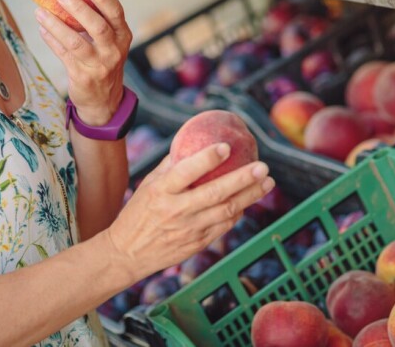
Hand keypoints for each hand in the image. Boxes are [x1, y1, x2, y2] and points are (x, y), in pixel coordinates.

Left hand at [36, 0, 131, 125]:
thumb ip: (100, 20)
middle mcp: (114, 50)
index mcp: (123, 36)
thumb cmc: (104, 60)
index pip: (116, 12)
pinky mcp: (82, 77)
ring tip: (39, 11)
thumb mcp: (111, 42)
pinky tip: (42, 29)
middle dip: (79, 8)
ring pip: (76, 42)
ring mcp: (99, 65)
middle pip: (98, 26)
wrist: (104, 100)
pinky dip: (51, 40)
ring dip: (56, 25)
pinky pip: (63, 55)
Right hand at [105, 143, 274, 278]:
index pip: (186, 172)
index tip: (226, 146)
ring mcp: (188, 230)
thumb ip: (172, 165)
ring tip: (268, 182)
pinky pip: (223, 226)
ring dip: (250, 197)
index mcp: (160, 191)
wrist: (127, 254)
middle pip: (215, 193)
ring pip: (226, 212)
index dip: (207, 159)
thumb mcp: (148, 185)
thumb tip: (194, 141)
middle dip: (242, 179)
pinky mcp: (196, 244)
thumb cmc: (139, 213)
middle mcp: (175, 211)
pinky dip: (238, 213)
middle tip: (263, 167)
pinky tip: (249, 201)